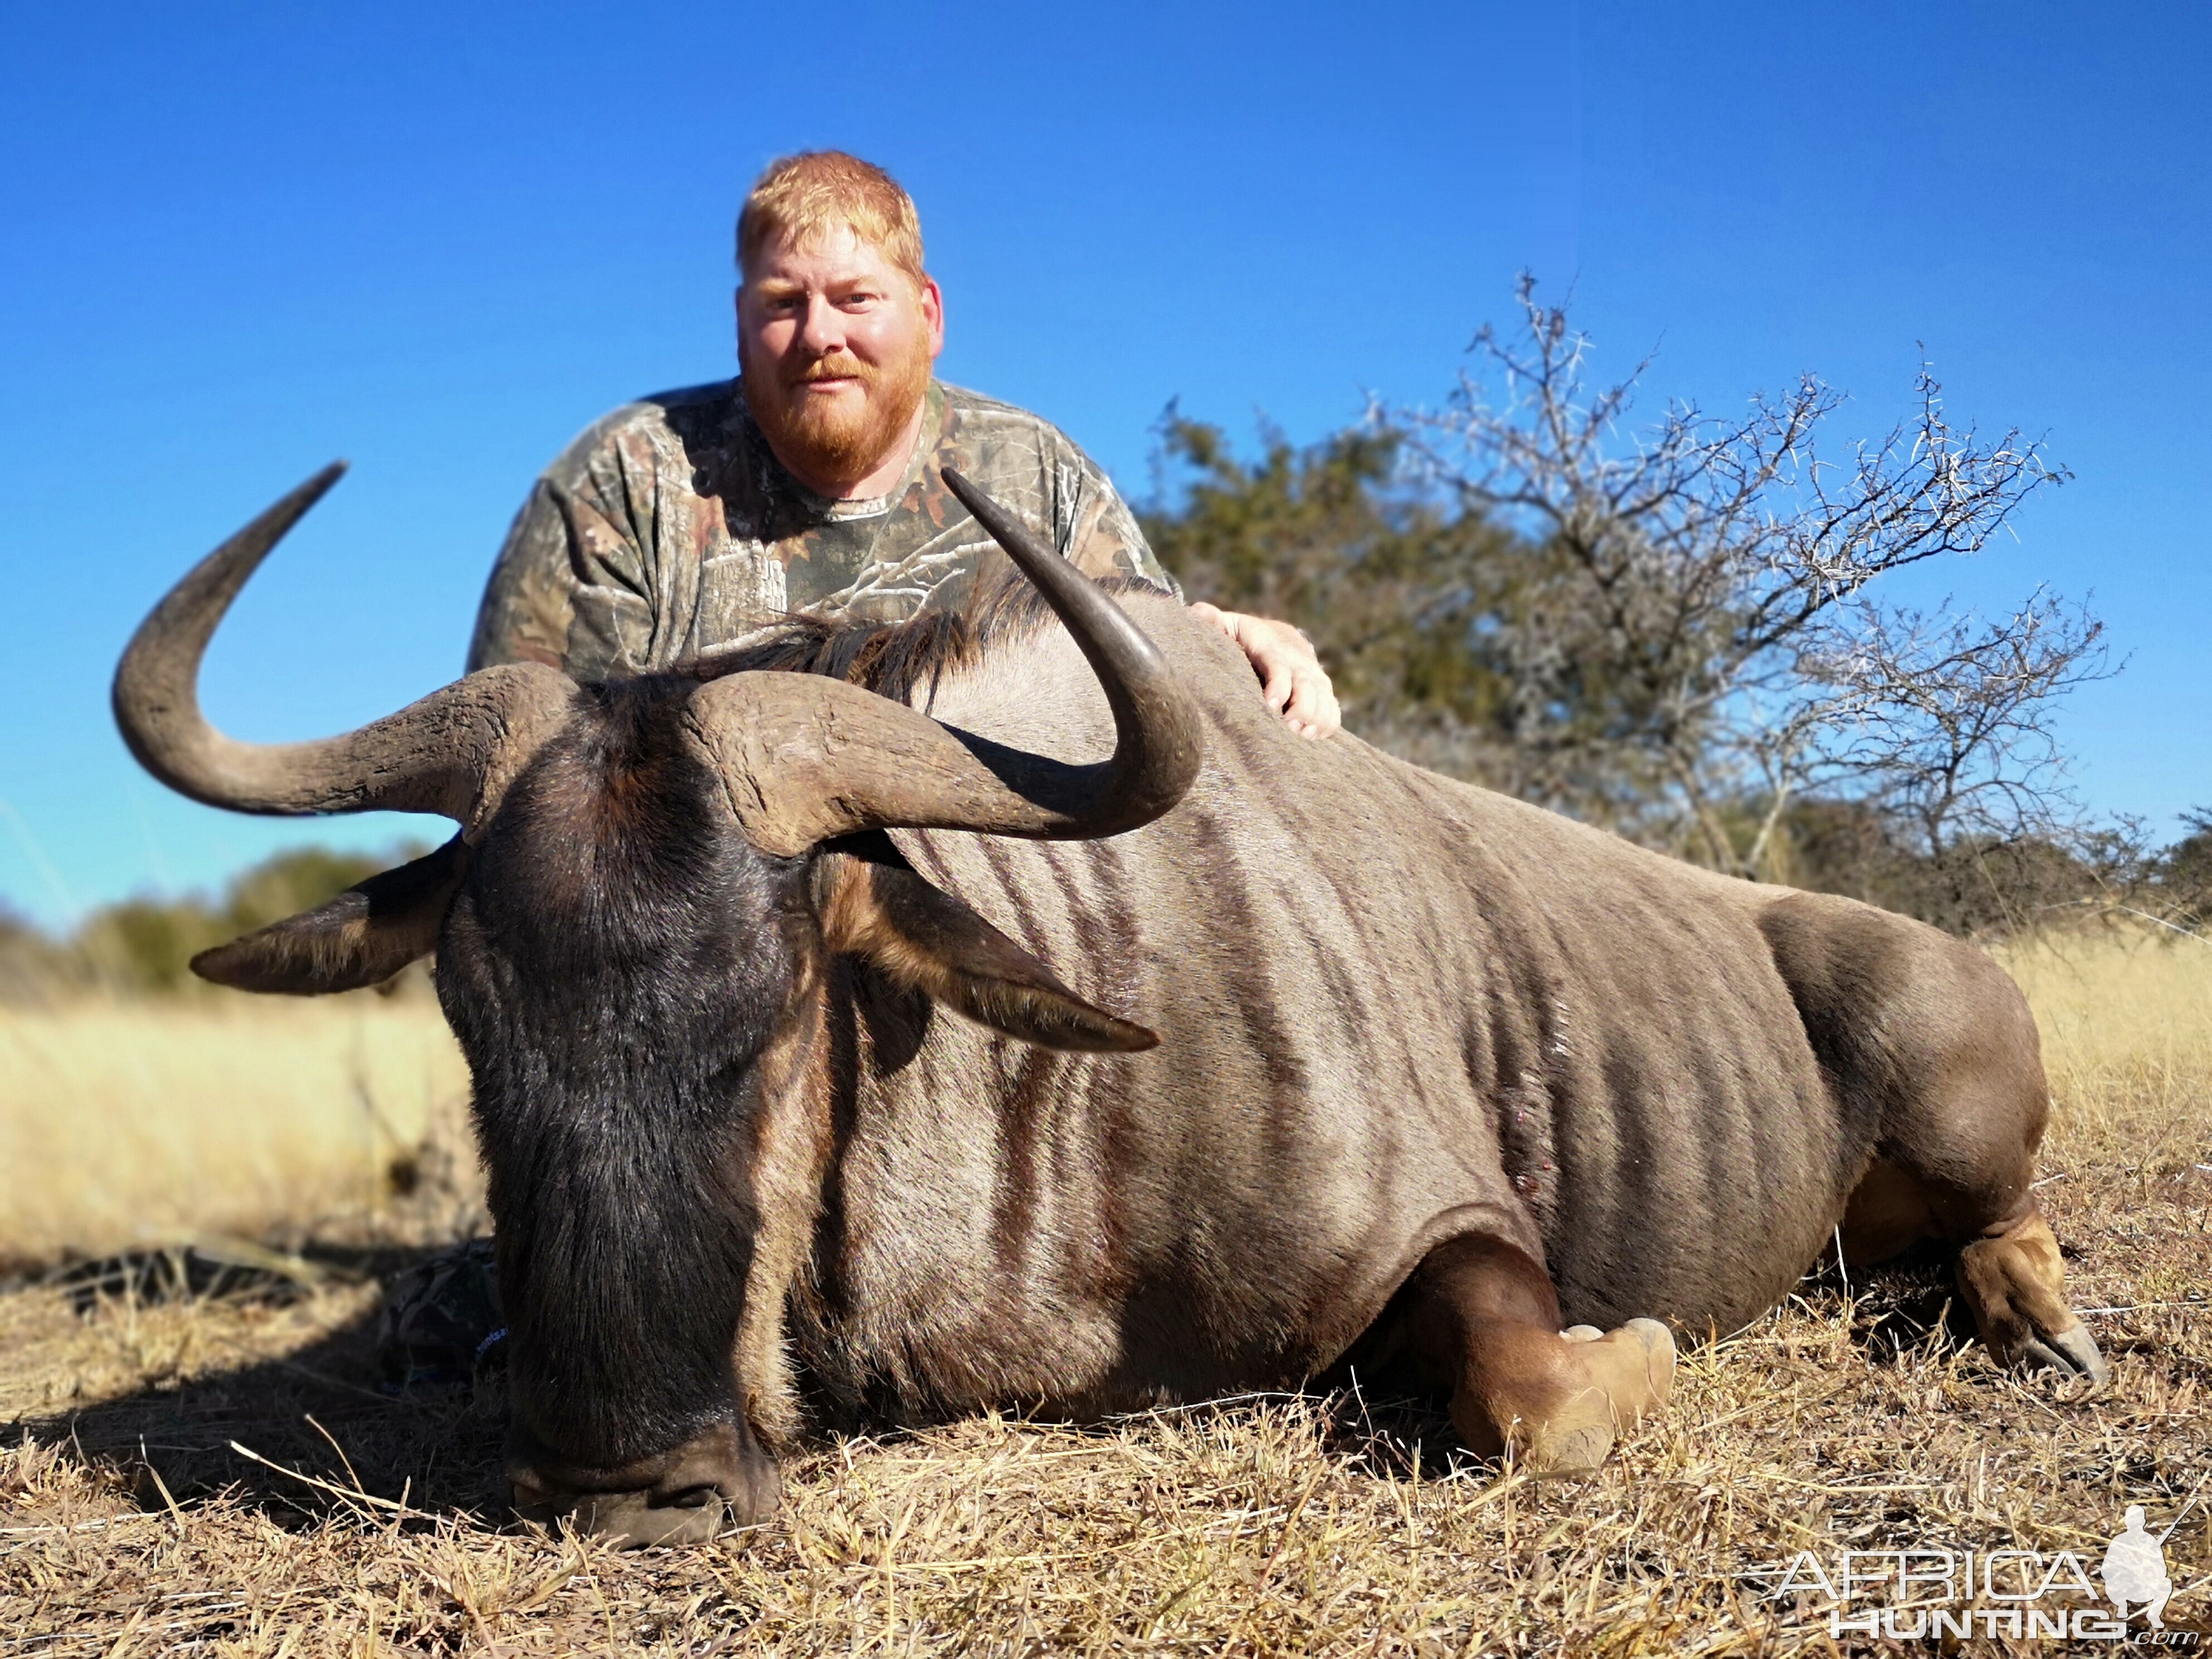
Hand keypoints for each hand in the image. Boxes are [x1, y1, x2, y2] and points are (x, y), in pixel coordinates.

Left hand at [1188, 603, 1340, 739]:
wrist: (1278, 635)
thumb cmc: (1244, 636)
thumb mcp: (1229, 626)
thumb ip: (1214, 621)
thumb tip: (1197, 611)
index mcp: (1271, 647)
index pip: (1279, 667)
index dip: (1278, 687)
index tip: (1270, 707)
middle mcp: (1298, 661)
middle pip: (1307, 686)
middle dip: (1302, 710)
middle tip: (1289, 731)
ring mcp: (1313, 676)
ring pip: (1324, 698)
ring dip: (1317, 720)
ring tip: (1303, 738)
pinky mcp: (1322, 690)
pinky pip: (1333, 708)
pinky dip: (1328, 724)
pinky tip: (1315, 737)